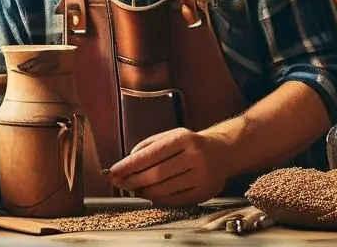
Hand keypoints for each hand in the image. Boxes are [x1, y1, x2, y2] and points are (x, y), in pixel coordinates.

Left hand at [107, 127, 228, 206]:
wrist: (223, 152)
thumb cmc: (192, 144)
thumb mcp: (172, 135)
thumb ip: (149, 145)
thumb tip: (127, 161)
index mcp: (183, 139)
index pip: (150, 154)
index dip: (129, 165)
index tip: (113, 171)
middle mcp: (194, 156)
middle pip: (155, 174)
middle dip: (132, 180)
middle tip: (118, 183)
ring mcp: (201, 175)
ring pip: (164, 190)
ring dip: (144, 192)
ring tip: (134, 189)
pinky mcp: (204, 192)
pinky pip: (175, 200)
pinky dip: (158, 200)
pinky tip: (150, 195)